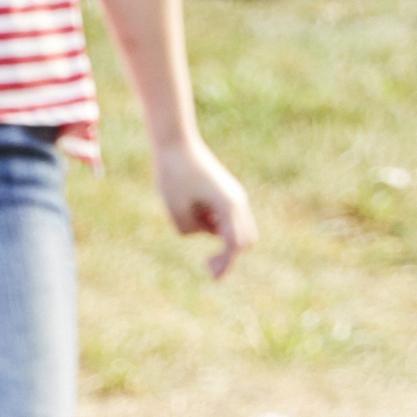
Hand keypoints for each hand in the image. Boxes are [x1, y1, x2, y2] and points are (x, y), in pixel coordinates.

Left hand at [146, 134, 258, 279]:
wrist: (175, 140)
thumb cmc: (172, 172)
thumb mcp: (175, 209)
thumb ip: (190, 229)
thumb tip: (204, 232)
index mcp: (228, 205)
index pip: (234, 244)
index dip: (226, 263)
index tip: (212, 276)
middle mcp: (236, 200)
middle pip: (244, 239)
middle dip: (228, 256)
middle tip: (207, 267)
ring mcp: (233, 195)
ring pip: (235, 229)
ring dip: (218, 236)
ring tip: (187, 214)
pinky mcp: (224, 192)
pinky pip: (224, 217)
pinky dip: (212, 223)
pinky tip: (189, 206)